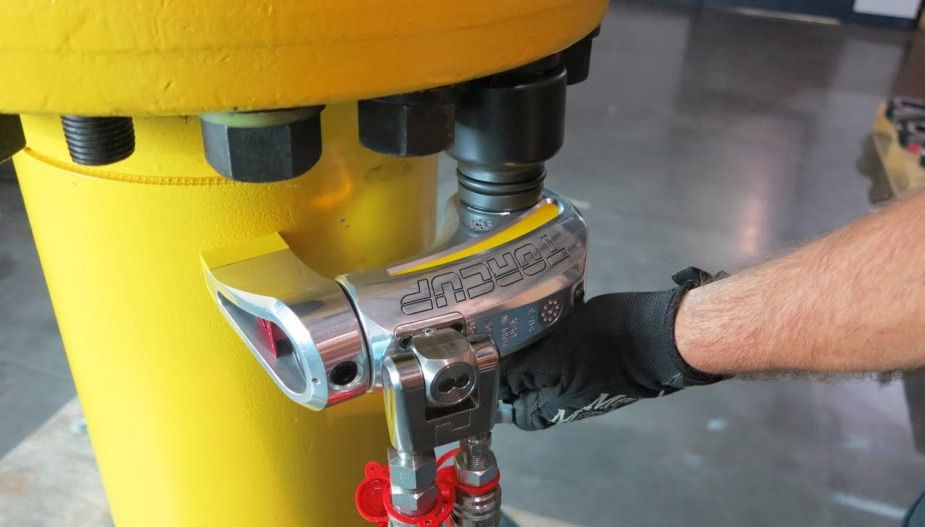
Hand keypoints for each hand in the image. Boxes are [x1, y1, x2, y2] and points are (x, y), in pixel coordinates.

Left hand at [499, 268, 724, 430]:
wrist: (663, 336)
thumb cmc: (607, 344)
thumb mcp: (557, 351)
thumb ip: (526, 370)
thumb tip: (501, 382)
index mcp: (557, 403)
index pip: (518, 413)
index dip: (500, 394)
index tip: (488, 367)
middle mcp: (572, 401)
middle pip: (534, 394)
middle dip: (518, 372)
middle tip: (506, 341)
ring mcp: (590, 385)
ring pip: (553, 376)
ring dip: (538, 357)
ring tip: (526, 329)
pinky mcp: (605, 368)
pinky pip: (573, 362)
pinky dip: (560, 348)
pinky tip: (556, 325)